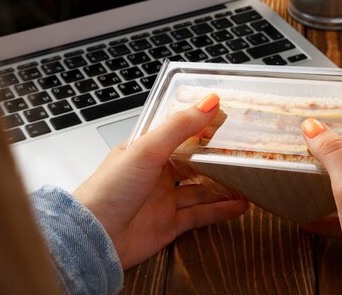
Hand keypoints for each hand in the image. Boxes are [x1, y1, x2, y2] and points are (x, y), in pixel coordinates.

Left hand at [73, 94, 247, 269]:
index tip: (227, 119)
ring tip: (247, 179)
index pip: (179, 134)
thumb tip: (209, 102)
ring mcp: (163, 200)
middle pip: (193, 163)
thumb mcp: (147, 150)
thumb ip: (180, 126)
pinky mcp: (169, 225)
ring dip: (223, 186)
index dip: (202, 127)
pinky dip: (220, 210)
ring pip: (200, 190)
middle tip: (243, 151)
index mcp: (146, 150)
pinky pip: (200, 215)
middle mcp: (155, 174)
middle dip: (216, 158)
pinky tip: (239, 205)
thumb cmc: (109, 190)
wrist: (94, 238)